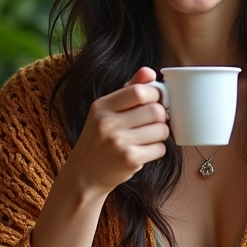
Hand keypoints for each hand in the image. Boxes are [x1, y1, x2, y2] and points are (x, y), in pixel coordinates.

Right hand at [63, 67, 168, 197]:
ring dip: (160, 134)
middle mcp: (108, 123)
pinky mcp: (129, 160)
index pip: (139, 91)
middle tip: (153, 122)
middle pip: (155, 110)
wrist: (84, 175)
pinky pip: (160, 149)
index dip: (155, 95)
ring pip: (162, 130)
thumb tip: (150, 71)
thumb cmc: (99, 139)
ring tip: (148, 137)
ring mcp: (119, 142)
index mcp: (102, 106)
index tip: (155, 101)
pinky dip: (157, 150)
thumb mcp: (105, 111)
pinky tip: (144, 151)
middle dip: (161, 116)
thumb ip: (128, 89)